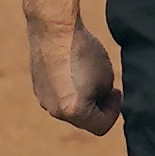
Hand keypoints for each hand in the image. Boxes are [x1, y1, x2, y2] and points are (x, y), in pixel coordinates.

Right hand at [27, 19, 120, 135]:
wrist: (54, 29)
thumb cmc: (84, 51)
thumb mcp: (106, 78)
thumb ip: (104, 98)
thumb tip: (98, 101)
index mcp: (74, 112)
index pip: (101, 126)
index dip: (114, 111)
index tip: (116, 91)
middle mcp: (55, 111)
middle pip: (84, 120)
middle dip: (98, 106)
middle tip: (107, 86)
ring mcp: (43, 100)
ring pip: (70, 108)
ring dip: (83, 98)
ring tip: (88, 74)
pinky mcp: (38, 87)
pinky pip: (58, 96)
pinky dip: (69, 89)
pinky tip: (73, 68)